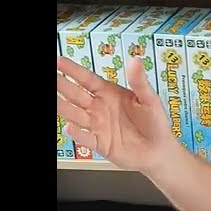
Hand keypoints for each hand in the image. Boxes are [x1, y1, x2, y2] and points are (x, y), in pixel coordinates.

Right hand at [56, 55, 176, 171]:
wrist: (159, 150)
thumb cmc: (155, 123)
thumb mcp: (149, 99)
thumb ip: (139, 81)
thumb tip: (135, 60)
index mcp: (109, 93)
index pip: (87, 79)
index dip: (73, 70)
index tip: (59, 61)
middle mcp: (99, 108)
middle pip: (75, 94)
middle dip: (61, 85)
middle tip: (51, 77)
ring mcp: (97, 125)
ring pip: (75, 114)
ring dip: (62, 106)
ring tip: (53, 98)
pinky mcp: (99, 143)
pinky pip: (85, 138)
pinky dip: (77, 134)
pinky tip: (69, 127)